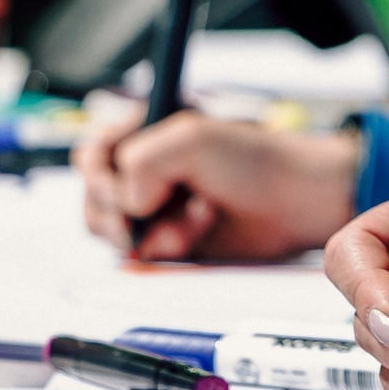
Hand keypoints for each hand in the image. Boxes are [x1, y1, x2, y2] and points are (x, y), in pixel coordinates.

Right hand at [75, 107, 360, 261]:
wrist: (298, 203)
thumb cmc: (257, 160)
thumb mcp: (192, 140)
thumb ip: (142, 162)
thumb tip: (128, 203)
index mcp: (144, 132)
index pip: (90, 155)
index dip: (98, 177)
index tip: (118, 190)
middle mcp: (145, 170)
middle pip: (95, 200)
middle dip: (122, 213)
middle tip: (152, 212)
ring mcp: (157, 208)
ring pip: (116, 233)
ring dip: (152, 231)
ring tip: (194, 217)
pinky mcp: (171, 241)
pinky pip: (145, 257)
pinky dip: (168, 248)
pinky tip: (200, 230)